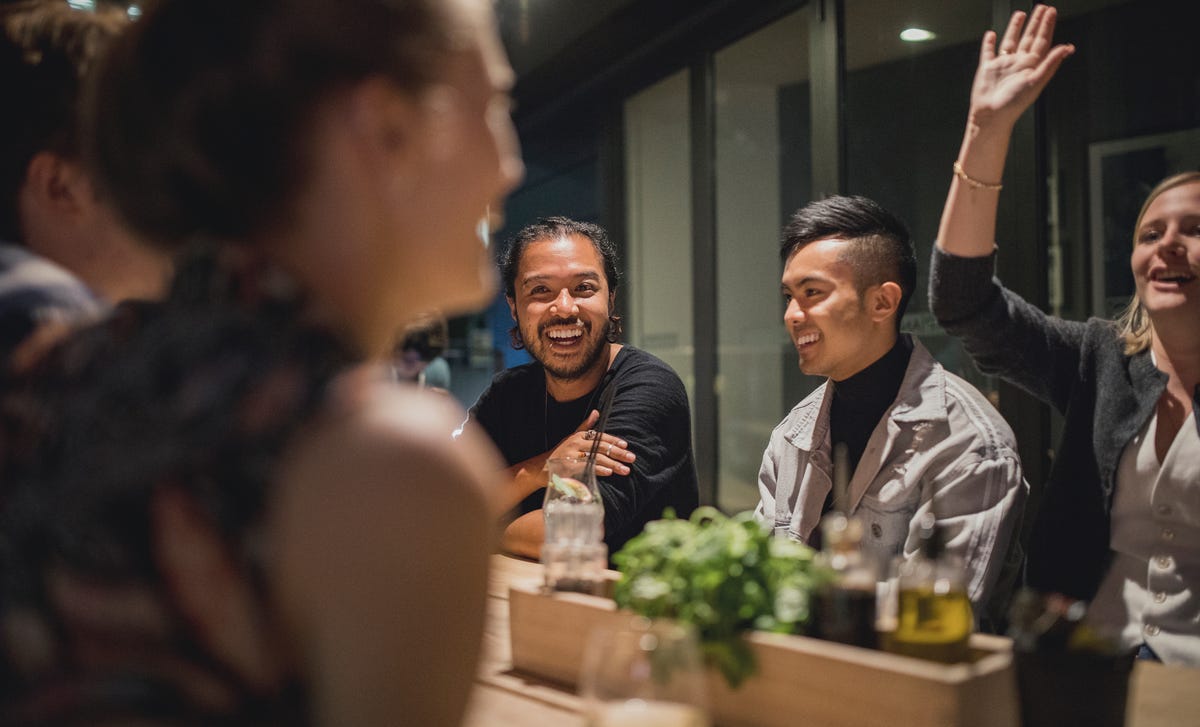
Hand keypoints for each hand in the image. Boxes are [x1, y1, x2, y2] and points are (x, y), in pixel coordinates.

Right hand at [548, 409, 634, 476]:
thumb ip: (585, 426)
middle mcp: (576, 444)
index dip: (614, 441)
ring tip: (625, 469)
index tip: (626, 445)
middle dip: (618, 453)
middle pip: (601, 447)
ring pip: (597, 458)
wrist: (540, 468)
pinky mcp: (569, 467)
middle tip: (632, 458)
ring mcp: (572, 455)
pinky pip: (586, 467)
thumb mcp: (571, 437)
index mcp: (579, 436)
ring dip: (613, 464)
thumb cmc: (559, 453)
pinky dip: (598, 470)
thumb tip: (596, 412)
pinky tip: (609, 472)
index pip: (600, 436)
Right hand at [967, 5, 1073, 132]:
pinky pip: (989, 51)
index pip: (1042, 41)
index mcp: (1032, 65)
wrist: (991, 115)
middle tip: (1042, 8)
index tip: (1051, 12)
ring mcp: (1003, 64)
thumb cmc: (1013, 103)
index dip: (1047, 26)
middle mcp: (1018, 63)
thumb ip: (1050, 63)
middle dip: (1036, 23)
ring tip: (1021, 14)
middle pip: (1029, 38)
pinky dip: (989, 43)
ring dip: (1016, 27)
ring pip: (1011, 41)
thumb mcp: (1035, 81)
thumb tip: (1067, 48)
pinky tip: (991, 34)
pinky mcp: (987, 68)